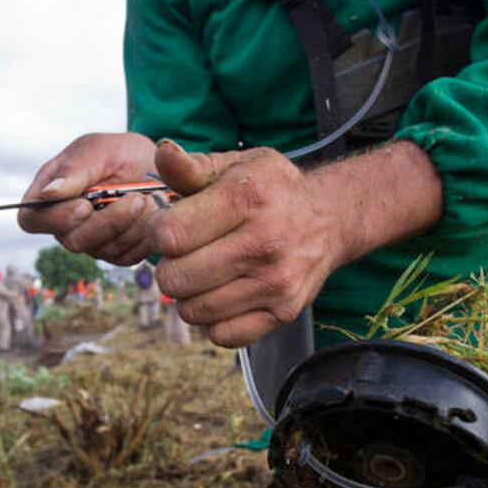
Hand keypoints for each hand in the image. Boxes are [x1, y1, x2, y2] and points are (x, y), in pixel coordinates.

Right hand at [18, 132, 162, 264]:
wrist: (157, 167)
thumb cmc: (121, 153)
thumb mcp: (99, 149)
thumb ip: (74, 169)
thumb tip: (48, 193)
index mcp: (50, 195)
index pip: (32, 220)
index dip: (54, 219)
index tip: (84, 205)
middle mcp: (67, 224)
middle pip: (73, 241)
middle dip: (107, 222)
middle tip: (135, 198)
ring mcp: (93, 241)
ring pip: (103, 250)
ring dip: (131, 225)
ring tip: (149, 198)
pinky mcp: (118, 252)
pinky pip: (127, 255)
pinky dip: (144, 235)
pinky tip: (153, 212)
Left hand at [149, 140, 443, 347]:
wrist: (329, 219)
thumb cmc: (271, 190)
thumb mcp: (235, 166)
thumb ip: (191, 166)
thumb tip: (163, 152)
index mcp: (246, 200)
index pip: (170, 236)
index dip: (157, 233)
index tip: (168, 228)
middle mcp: (263, 243)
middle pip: (176, 279)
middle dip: (169, 267)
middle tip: (182, 256)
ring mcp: (275, 283)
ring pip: (193, 311)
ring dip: (188, 296)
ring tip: (201, 275)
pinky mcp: (282, 312)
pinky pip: (222, 335)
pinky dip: (213, 321)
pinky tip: (221, 296)